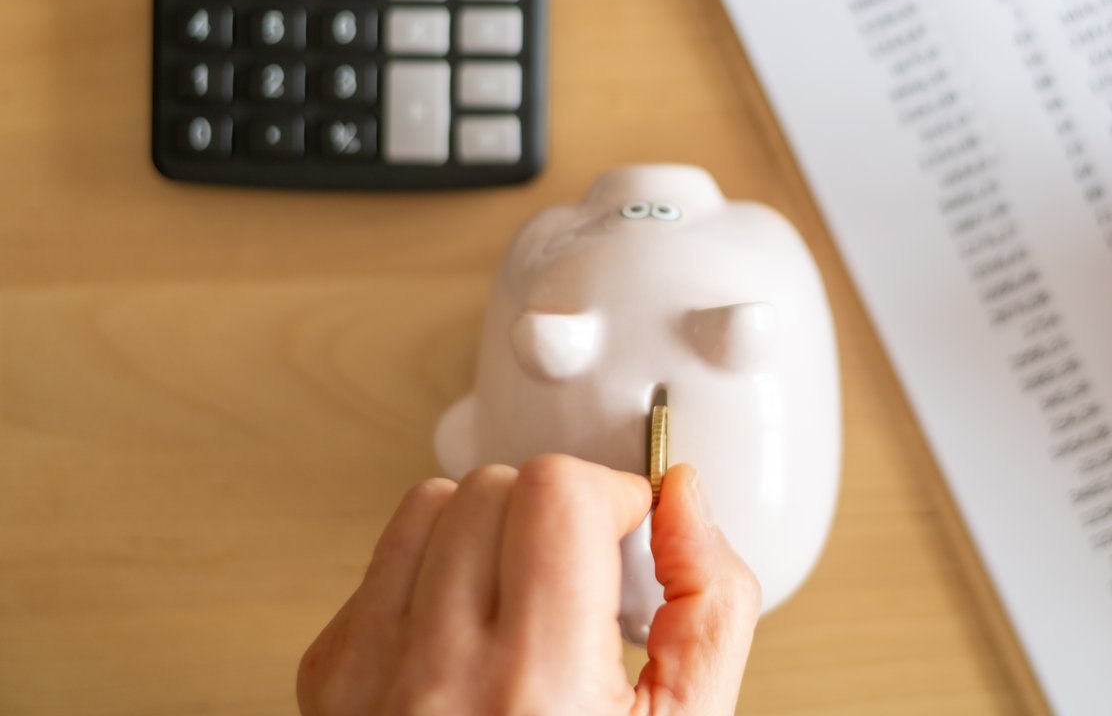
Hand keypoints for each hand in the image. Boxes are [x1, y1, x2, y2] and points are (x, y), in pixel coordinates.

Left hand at [297, 456, 759, 715]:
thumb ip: (711, 607)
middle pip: (493, 489)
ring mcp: (366, 686)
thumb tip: (685, 500)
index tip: (632, 534)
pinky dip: (434, 575)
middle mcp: (435, 686)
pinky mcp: (328, 689)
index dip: (614, 495)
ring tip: (532, 598)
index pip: (554, 496)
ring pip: (427, 509)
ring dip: (491, 530)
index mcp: (536, 695)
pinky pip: (378, 568)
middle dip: (558, 514)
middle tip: (590, 577)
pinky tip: (477, 632)